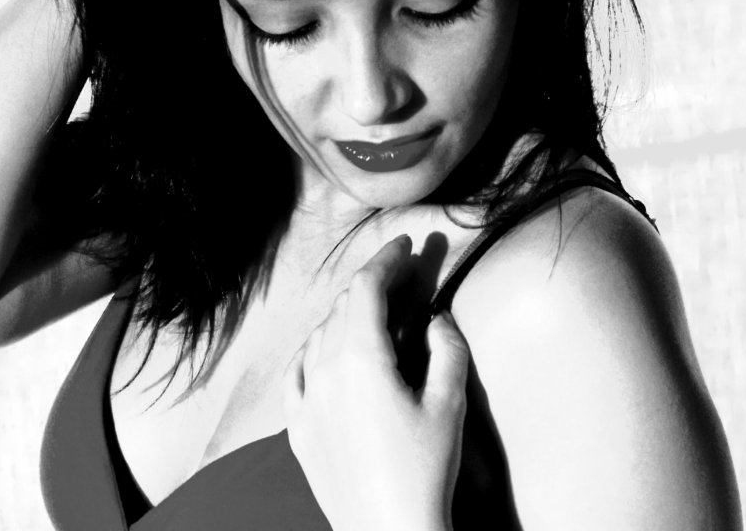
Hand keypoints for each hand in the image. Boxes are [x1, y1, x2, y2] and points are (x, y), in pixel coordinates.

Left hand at [283, 235, 469, 530]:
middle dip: (371, 284)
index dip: (386, 259)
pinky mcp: (298, 428)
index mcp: (360, 358)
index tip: (405, 244)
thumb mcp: (449, 404)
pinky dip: (314, 351)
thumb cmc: (425, 470)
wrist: (390, 530)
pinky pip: (297, 373)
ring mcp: (305, 400)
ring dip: (345, 315)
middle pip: (341, 307)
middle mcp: (324, 371)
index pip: (365, 288)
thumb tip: (436, 317)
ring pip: (318, 336)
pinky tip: (324, 351)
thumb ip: (446, 348)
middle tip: (402, 276)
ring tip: (374, 312)